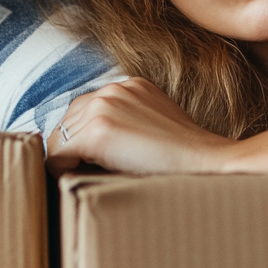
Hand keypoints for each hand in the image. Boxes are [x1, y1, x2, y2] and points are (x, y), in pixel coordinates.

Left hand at [46, 78, 235, 175]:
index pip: (84, 110)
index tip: (90, 161)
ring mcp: (104, 106)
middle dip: (74, 148)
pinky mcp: (99, 130)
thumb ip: (125, 122)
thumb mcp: (153, 125)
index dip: (84, 139)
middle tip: (89, 173)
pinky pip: (59, 153)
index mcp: (127, 86)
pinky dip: (62, 170)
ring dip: (70, 159)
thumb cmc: (183, 158)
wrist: (208, 165)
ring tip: (89, 178)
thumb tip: (88, 146)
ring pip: (60, 138)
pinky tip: (81, 181)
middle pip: (68, 121)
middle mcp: (112, 90)